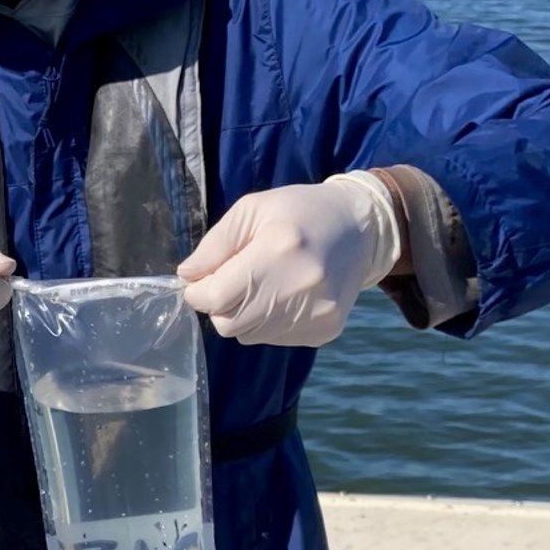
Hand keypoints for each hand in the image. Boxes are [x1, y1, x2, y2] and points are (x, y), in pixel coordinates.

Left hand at [178, 172, 401, 346]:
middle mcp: (300, 286)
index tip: (200, 281)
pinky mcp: (326, 330)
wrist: (361, 228)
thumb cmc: (299, 213)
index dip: (198, 292)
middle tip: (232, 281)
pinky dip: (269, 322)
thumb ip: (215, 245)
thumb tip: (188, 276)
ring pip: (250, 336)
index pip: (215, 297)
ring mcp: (316, 313)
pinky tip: (287, 295)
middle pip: (229, 324)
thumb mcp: (252, 210)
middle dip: (220, 306)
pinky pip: (275, 339)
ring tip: (265, 284)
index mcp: (277, 249)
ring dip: (244, 315)